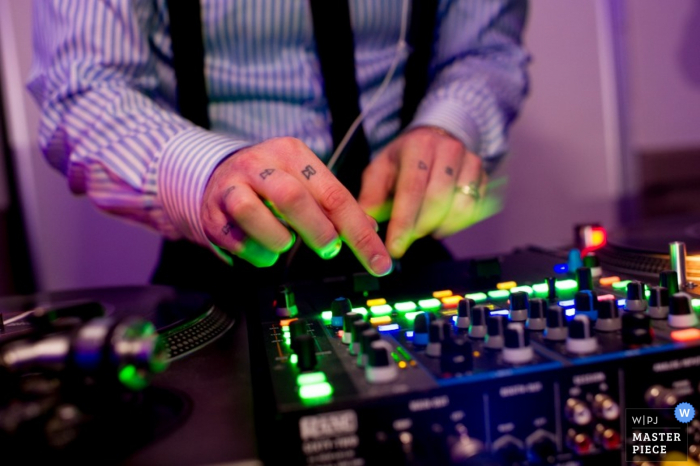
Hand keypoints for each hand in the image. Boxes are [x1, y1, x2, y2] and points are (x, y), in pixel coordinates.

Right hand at [201, 137, 392, 275]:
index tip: (378, 263)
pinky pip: (236, 241)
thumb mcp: (305, 181)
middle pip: (293, 198)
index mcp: (292, 154)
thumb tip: (369, 231)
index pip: (335, 195)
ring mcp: (231, 188)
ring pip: (254, 214)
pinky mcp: (212, 215)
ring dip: (277, 240)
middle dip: (317, 231)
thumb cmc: (271, 183)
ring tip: (284, 242)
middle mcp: (260, 165)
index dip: (359, 234)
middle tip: (328, 248)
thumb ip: (335, 204)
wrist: (215, 177)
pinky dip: (256, 254)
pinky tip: (261, 247)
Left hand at [358, 126, 486, 258]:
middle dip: (420, 227)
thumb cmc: (404, 158)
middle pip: (438, 199)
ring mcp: (470, 161)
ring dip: (441, 227)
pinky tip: (441, 224)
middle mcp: (448, 149)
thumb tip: (365, 225)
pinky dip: (458, 224)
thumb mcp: (380, 169)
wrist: (435, 138)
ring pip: (461, 206)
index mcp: (418, 145)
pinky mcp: (484, 176)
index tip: (396, 248)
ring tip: (424, 229)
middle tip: (407, 239)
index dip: (404, 222)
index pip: (412, 189)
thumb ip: (371, 196)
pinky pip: (476, 209)